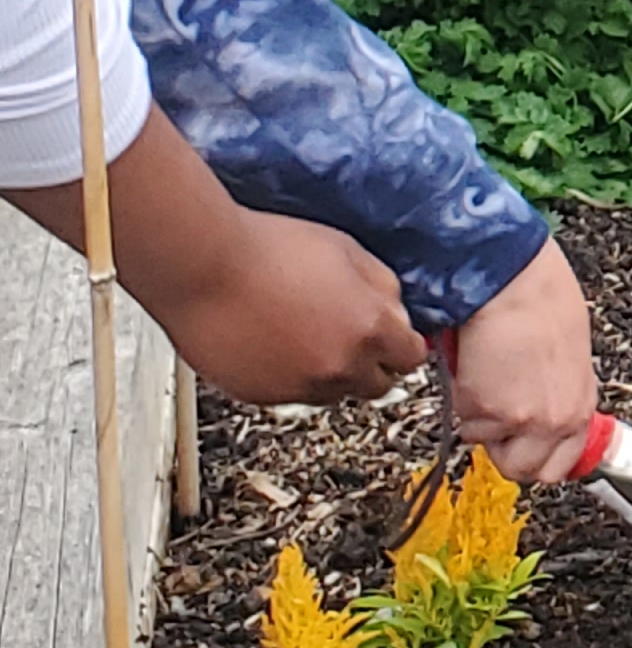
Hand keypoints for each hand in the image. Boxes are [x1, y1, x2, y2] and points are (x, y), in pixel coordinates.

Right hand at [150, 208, 426, 410]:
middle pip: (376, 384)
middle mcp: (339, 366)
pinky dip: (290, 376)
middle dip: (371, 363)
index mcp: (370, 329)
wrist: (203, 267)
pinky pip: (291, 394)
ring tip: (303, 333)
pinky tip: (273, 343)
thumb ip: (383, 287)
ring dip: (329, 371)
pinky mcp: (262, 396)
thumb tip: (396, 311)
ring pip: (333, 392)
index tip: (394, 339)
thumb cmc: (268, 250)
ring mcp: (299, 386)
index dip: (402, 345)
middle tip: (351, 337)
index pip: (411, 358)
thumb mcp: (349, 251)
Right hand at [439, 240, 599, 482]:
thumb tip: (541, 405)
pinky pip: (462, 421)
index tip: (522, 444)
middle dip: (502, 446)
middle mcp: (558, 419)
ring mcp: (524, 420)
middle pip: (522, 470)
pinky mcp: (487, 411)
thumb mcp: (566, 354)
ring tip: (487, 376)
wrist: (511, 278)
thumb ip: (558, 391)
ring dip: (477, 419)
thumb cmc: (540, 297)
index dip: (535, 456)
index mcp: (581, 403)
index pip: (560, 465)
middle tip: (496, 409)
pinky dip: (459, 398)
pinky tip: (474, 365)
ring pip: (484, 446)